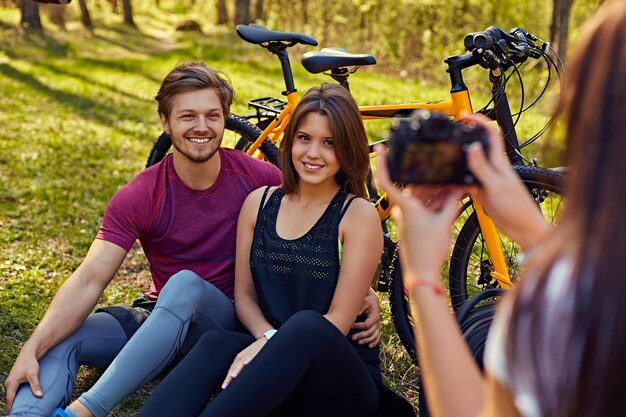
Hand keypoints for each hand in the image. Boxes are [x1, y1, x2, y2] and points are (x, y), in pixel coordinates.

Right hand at [6, 349, 42, 410]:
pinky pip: (14, 390)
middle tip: (19, 411)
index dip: (12, 407)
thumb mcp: (33, 375)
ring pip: (12, 393)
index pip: (10, 399)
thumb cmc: (30, 363)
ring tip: (21, 406)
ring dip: (16, 399)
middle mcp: (9, 383)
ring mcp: (11, 381)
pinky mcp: (15, 379)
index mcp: (11, 383)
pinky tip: (23, 397)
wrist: (28, 353)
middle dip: (14, 404)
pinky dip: (17, 394)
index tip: (15, 413)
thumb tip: (39, 395)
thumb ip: (36, 385)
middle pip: (10, 397)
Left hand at [221, 338, 266, 388]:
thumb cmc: (256, 352)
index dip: (227, 378)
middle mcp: (242, 357)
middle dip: (228, 377)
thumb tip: (238, 378)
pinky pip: (251, 356)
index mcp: (239, 359)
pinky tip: (245, 363)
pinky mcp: (255, 352)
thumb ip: (243, 367)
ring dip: (236, 369)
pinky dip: (247, 359)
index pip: (231, 370)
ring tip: (232, 376)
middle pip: (233, 368)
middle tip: (224, 386)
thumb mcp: (247, 358)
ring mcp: (248, 354)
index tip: (224, 387)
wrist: (265, 341)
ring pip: (241, 363)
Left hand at [351, 288, 379, 347]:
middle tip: (353, 338)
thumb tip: (353, 315)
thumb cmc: (367, 301)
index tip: (351, 326)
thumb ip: (359, 308)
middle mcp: (377, 322)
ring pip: (374, 336)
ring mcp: (378, 326)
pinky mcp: (377, 328)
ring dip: (367, 340)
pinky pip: (377, 337)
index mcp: (375, 316)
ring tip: (359, 342)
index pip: (367, 324)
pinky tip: (369, 346)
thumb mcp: (364, 302)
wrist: (373, 300)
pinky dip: (374, 342)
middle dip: (362, 336)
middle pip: (371, 332)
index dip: (359, 326)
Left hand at [375, 145, 462, 280]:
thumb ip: (452, 202)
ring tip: (453, 184)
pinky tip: (450, 198)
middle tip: (442, 167)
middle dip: (429, 177)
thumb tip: (460, 189)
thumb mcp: (444, 222)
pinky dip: (435, 201)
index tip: (381, 148)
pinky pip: (424, 206)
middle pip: (414, 185)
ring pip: (421, 196)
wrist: (422, 273)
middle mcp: (403, 209)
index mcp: (406, 205)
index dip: (383, 162)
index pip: (388, 180)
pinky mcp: (413, 224)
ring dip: (436, 190)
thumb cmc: (427, 252)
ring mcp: (407, 217)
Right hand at [464, 114, 551, 249]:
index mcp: (499, 164)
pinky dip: (461, 178)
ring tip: (450, 154)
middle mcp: (495, 169)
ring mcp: (490, 180)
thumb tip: (472, 146)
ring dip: (463, 157)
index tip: (465, 116)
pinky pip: (470, 180)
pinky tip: (454, 182)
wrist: (524, 228)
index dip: (479, 122)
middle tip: (454, 130)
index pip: (491, 134)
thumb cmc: (517, 208)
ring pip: (474, 163)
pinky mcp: (486, 192)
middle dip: (468, 135)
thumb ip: (482, 168)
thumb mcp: (495, 186)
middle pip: (480, 146)